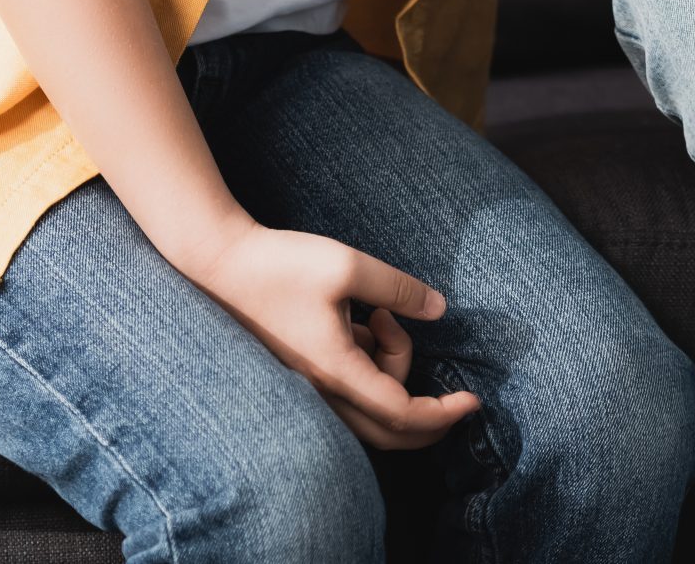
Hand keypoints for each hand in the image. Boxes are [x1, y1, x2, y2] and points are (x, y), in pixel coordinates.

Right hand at [182, 220, 480, 449]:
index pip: (402, 414)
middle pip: (389, 431)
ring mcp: (308, 386)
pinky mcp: (301, 373)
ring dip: (393, 373)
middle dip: (430, 419)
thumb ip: (398, 288)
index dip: (443, 415)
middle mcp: (322, 390)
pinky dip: (371, 365)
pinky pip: (350, 388)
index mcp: (337, 370)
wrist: (219, 263)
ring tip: (379, 315)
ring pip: (370, 408)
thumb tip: (439, 308)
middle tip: (458, 397)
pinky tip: (362, 320)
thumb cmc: (280, 263)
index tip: (475, 402)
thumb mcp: (348, 264)